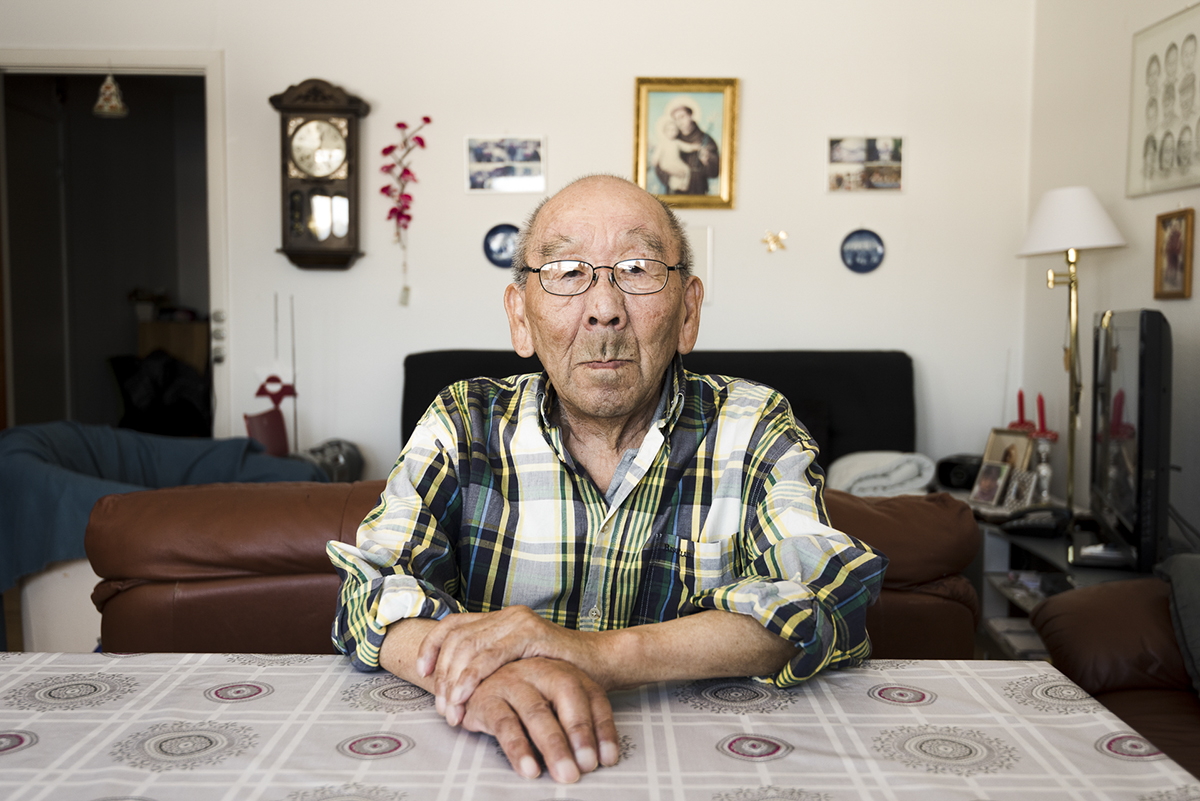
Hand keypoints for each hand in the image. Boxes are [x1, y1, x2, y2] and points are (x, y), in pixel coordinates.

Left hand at [416, 606, 606, 725]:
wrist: (601, 663)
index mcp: (499, 618)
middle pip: (456, 639)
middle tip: (442, 708)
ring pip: (468, 646)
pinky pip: (491, 655)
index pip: (452, 624)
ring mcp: (518, 621)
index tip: (422, 673)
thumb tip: (454, 687)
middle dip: (442, 676)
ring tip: (452, 709)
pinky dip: (472, 677)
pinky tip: (464, 695)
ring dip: (454, 681)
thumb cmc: (561, 670)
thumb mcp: (518, 666)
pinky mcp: (531, 633)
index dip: (431, 647)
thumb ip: (492, 666)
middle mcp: (506, 614)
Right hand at [460, 657, 619, 782]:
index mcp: (565, 671)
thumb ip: (579, 723)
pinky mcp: (487, 698)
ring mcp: (513, 681)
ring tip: (564, 773)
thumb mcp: (555, 704)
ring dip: (553, 745)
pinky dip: (519, 748)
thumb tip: (602, 758)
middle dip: (579, 733)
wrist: (476, 682)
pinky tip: (530, 768)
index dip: (603, 728)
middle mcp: (541, 670)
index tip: (607, 759)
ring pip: (537, 712)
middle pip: (567, 696)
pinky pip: (504, 724)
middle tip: (587, 766)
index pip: (593, 696)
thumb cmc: (525, 698)